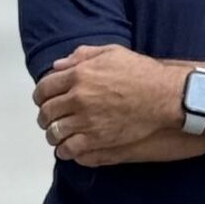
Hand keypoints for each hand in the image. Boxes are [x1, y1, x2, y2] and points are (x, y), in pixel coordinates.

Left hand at [33, 44, 179, 161]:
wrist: (163, 97)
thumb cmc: (141, 73)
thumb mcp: (111, 53)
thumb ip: (82, 56)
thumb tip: (58, 66)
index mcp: (79, 74)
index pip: (45, 88)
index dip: (41, 96)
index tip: (43, 101)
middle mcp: (78, 97)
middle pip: (47, 111)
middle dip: (45, 117)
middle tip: (48, 120)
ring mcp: (87, 120)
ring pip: (55, 132)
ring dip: (53, 134)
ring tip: (57, 135)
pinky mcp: (97, 139)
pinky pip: (70, 148)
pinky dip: (64, 150)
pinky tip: (67, 148)